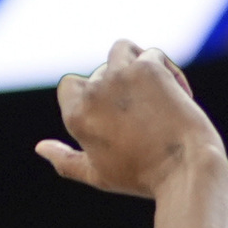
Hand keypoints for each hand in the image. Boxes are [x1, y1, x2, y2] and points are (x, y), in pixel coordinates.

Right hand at [36, 41, 224, 197]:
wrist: (187, 171)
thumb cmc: (145, 178)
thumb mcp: (100, 175)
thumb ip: (66, 161)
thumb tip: (40, 147)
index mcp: (76, 115)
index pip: (69, 85)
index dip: (93, 95)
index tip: (119, 115)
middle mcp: (93, 91)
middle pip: (101, 71)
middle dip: (124, 89)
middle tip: (151, 119)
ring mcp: (120, 75)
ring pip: (122, 49)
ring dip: (137, 63)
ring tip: (157, 90)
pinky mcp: (149, 68)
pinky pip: (153, 55)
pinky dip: (166, 70)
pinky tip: (180, 94)